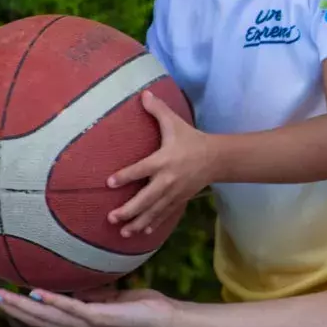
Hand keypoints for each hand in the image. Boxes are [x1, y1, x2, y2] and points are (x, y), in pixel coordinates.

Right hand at [0, 285, 177, 326]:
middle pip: (33, 317)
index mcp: (75, 320)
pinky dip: (53, 301)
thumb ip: (90, 293)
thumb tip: (73, 284)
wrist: (162, 318)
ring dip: (20, 305)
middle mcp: (75, 325)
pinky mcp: (99, 317)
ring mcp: (85, 323)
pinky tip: (35, 293)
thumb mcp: (109, 296)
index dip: (14, 306)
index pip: (38, 314)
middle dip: (7, 307)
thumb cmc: (138, 306)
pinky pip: (72, 307)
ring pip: (45, 315)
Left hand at [106, 93, 215, 235]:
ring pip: (154, 211)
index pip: (141, 170)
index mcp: (163, 160)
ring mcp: (174, 193)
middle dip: (128, 210)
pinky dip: (153, 224)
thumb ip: (158, 110)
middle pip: (145, 198)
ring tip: (123, 232)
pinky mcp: (179, 200)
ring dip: (138, 222)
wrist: (216, 158)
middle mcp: (167, 180)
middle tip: (112, 217)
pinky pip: (164, 214)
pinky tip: (142, 232)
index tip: (109, 183)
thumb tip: (144, 93)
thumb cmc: (191, 139)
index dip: (125, 176)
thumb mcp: (175, 123)